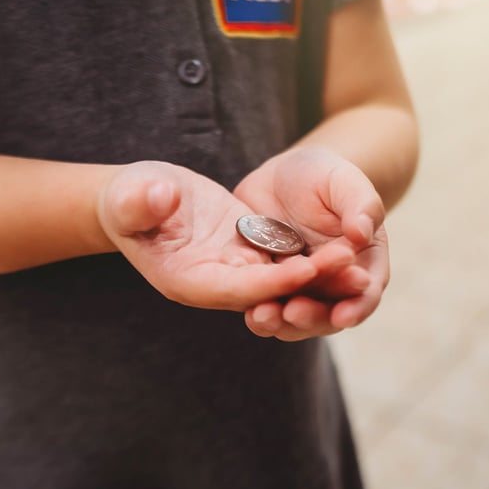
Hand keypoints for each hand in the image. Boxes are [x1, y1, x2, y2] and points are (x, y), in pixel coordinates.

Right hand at [98, 161, 353, 310]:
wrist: (141, 198)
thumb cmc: (128, 198)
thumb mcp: (130, 195)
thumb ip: (139, 201)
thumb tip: (157, 196)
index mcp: (187, 281)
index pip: (237, 288)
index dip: (273, 281)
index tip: (306, 268)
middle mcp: (218, 285)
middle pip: (272, 293)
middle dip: (311, 287)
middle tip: (352, 272)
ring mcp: (237, 272)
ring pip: (286, 283)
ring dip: (322, 279)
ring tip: (359, 266)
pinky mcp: (251, 254)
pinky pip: (287, 263)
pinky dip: (316, 262)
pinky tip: (348, 250)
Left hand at [233, 147, 388, 340]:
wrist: (285, 176)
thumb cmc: (324, 176)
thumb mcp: (344, 181)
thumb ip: (360, 204)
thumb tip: (362, 233)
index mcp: (363, 264)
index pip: (365, 293)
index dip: (356, 307)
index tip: (342, 315)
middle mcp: (334, 285)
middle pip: (328, 314)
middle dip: (311, 318)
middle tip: (294, 312)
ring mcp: (300, 289)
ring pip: (294, 318)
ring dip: (281, 323)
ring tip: (263, 316)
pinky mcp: (270, 286)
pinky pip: (265, 305)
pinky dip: (258, 311)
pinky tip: (247, 310)